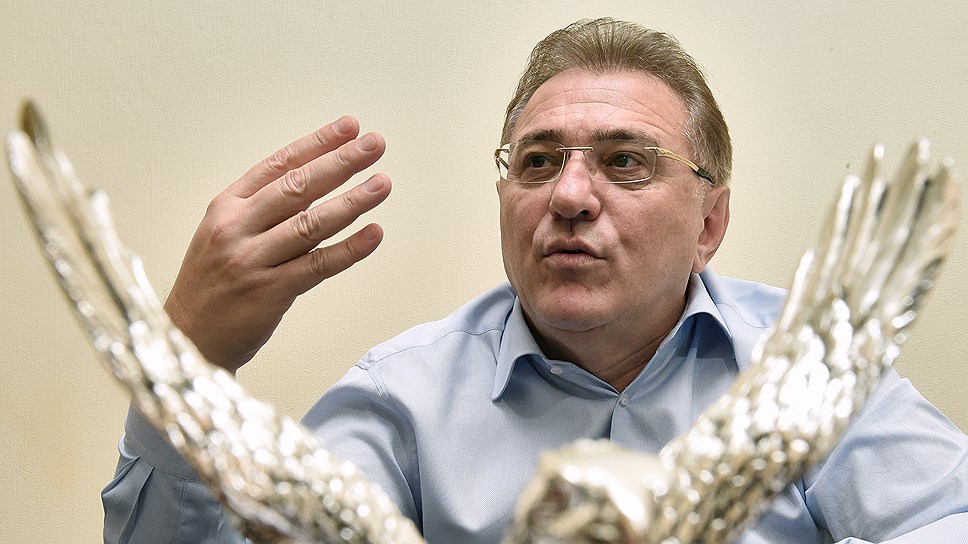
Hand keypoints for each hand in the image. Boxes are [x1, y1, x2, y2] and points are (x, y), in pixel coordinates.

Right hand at [164, 116, 390, 372]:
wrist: (186, 339)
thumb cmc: (213, 284)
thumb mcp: (224, 234)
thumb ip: (263, 209)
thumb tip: (316, 181)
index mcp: (227, 207)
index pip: (278, 164)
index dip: (317, 144)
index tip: (350, 127)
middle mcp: (237, 228)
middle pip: (297, 187)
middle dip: (340, 162)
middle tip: (374, 145)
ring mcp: (252, 260)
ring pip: (311, 223)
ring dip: (352, 201)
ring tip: (382, 183)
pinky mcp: (269, 293)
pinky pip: (317, 265)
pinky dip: (349, 249)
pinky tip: (374, 234)